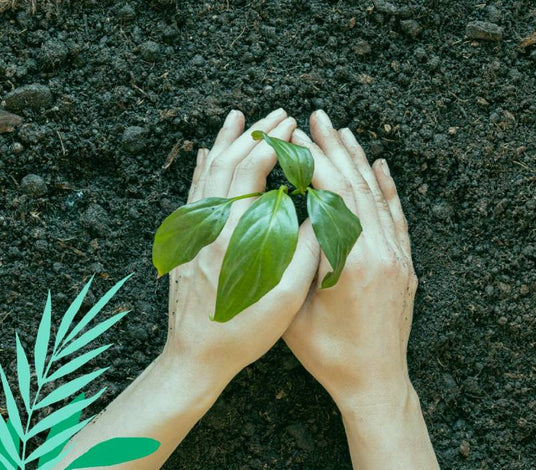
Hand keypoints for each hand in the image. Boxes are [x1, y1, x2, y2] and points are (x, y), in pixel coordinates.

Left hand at [164, 108, 319, 385]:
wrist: (195, 355)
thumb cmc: (242, 331)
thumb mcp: (285, 298)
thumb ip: (306, 252)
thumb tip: (321, 214)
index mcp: (234, 235)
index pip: (251, 171)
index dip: (274, 145)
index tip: (295, 130)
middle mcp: (209, 225)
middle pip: (229, 162)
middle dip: (256, 134)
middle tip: (280, 115)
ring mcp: (195, 231)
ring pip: (208, 171)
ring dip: (226, 142)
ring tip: (240, 116)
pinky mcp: (188, 240)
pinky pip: (193, 193)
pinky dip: (202, 167)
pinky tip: (206, 151)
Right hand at [284, 110, 415, 407]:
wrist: (374, 382)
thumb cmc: (329, 354)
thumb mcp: (294, 312)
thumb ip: (293, 265)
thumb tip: (287, 220)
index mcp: (349, 263)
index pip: (333, 196)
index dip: (315, 161)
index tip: (298, 136)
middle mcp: (379, 252)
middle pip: (356, 187)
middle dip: (335, 148)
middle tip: (318, 117)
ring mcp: (396, 258)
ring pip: (376, 197)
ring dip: (359, 161)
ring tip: (343, 132)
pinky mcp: (404, 265)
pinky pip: (397, 218)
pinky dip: (388, 189)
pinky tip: (381, 166)